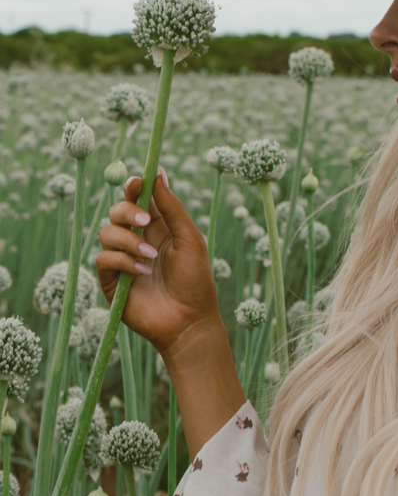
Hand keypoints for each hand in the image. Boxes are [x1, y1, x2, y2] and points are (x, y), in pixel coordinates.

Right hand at [96, 168, 221, 357]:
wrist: (190, 322)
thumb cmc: (196, 283)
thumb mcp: (190, 240)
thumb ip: (173, 208)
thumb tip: (158, 173)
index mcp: (158, 229)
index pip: (138, 199)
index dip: (135, 188)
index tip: (138, 182)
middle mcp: (138, 241)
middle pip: (117, 211)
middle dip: (128, 211)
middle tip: (146, 221)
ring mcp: (123, 261)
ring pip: (107, 233)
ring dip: (128, 241)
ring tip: (150, 258)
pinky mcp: (112, 281)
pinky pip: (103, 259)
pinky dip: (122, 261)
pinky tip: (142, 273)